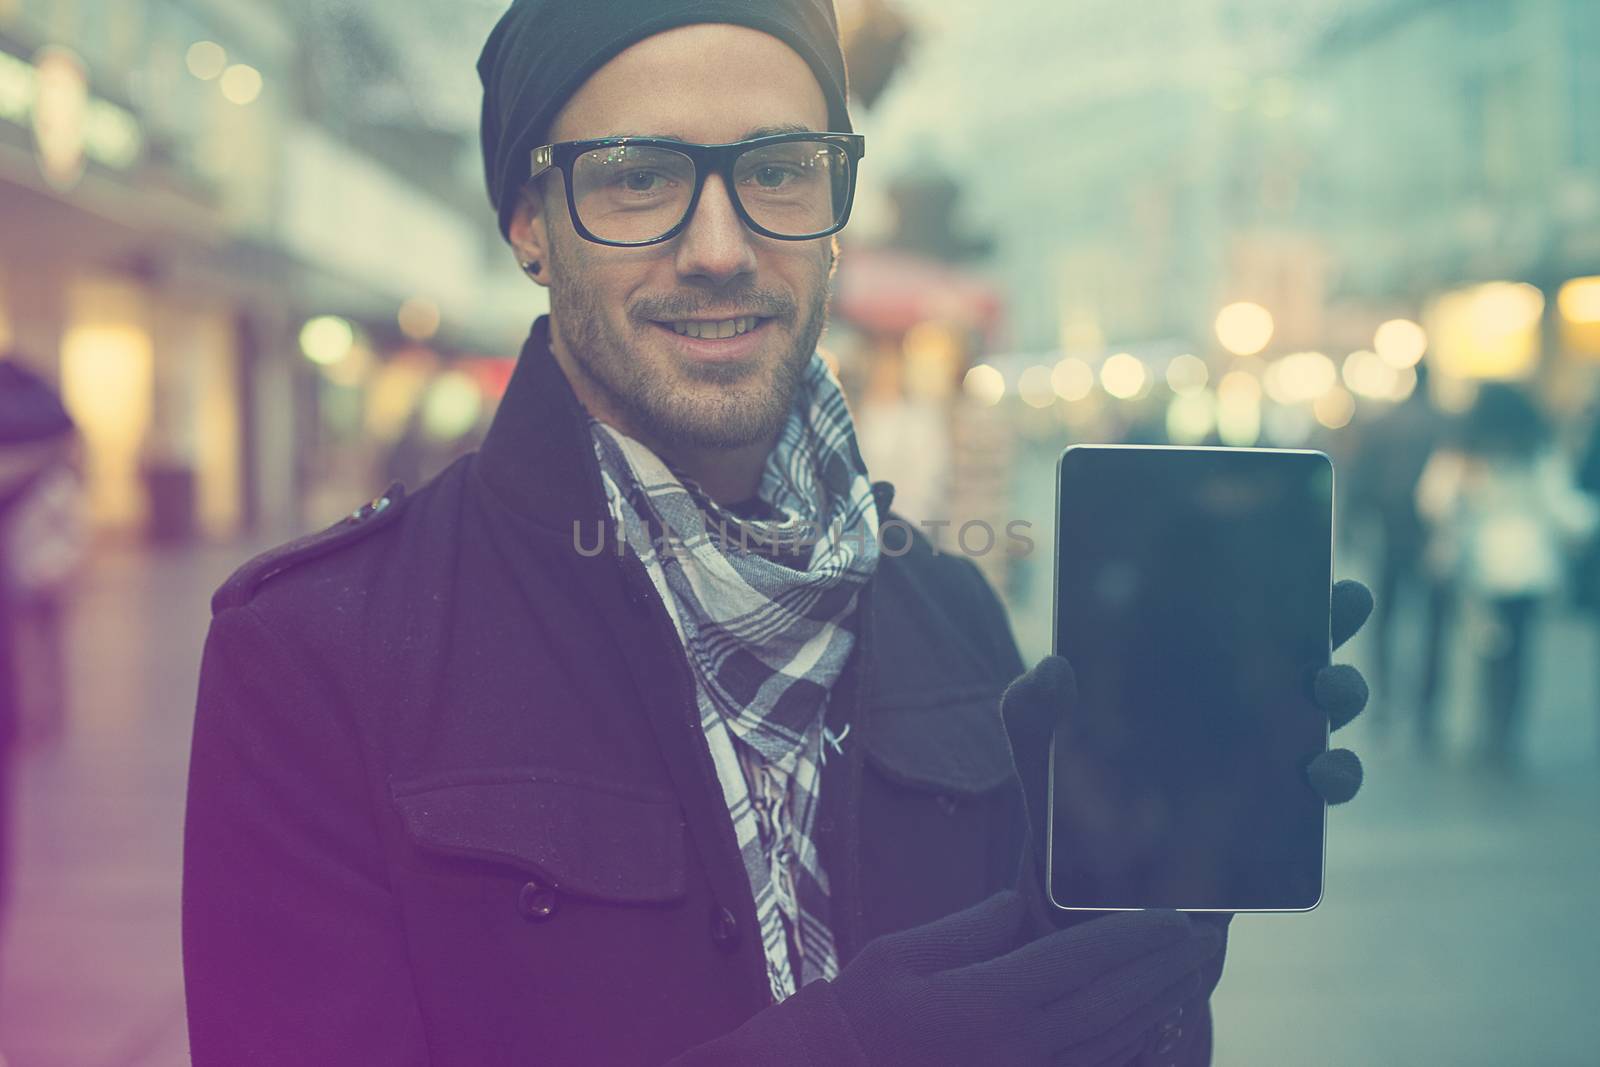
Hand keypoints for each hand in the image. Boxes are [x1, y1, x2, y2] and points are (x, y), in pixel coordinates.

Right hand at [830, 890, 1223, 1066]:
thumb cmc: (863, 1015)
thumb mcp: (900, 954)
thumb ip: (970, 927)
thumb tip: (1019, 904)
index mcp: (988, 1002)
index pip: (1082, 961)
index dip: (1133, 938)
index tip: (1171, 916)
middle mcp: (1019, 1047)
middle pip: (1113, 1004)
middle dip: (1162, 970)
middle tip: (1200, 941)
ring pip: (1114, 1042)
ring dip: (1160, 1006)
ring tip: (1190, 975)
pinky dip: (1135, 1049)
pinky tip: (1156, 1026)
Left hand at [1000, 578, 1374, 888]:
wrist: (1085, 911)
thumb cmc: (1063, 818)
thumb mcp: (1037, 757)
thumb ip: (1031, 713)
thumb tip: (1052, 667)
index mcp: (1180, 678)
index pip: (1229, 614)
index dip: (1267, 576)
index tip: (1293, 544)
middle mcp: (1231, 712)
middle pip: (1296, 649)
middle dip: (1332, 618)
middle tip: (1342, 599)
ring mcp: (1261, 763)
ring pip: (1326, 713)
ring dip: (1344, 690)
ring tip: (1328, 687)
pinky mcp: (1278, 821)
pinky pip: (1325, 790)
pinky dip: (1337, 775)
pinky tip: (1318, 770)